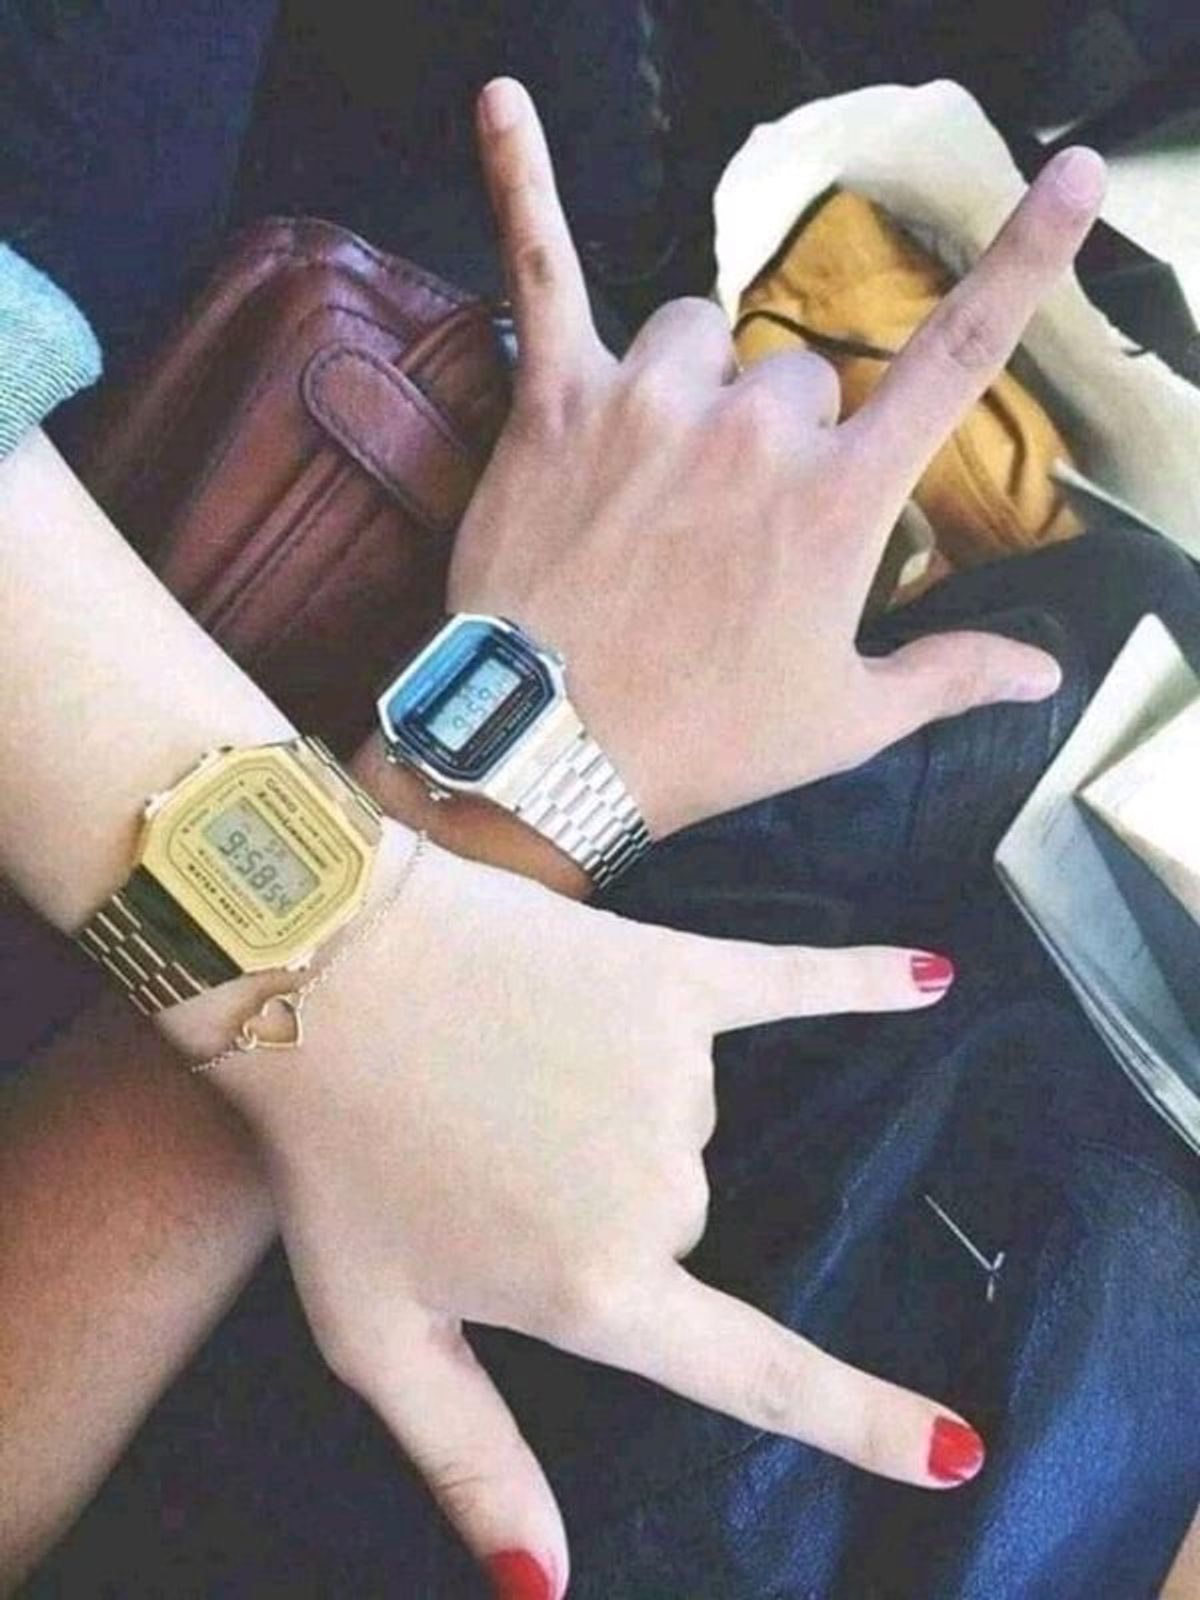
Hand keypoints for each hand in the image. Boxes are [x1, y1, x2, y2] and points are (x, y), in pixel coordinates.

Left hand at [220, 829, 978, 1599]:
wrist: (315, 968)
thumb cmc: (333, 1160)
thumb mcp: (376, 1334)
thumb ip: (471, 1460)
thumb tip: (550, 1586)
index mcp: (597, 1286)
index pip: (760, 1376)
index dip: (868, 1423)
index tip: (961, 1451)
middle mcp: (663, 1188)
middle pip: (678, 1221)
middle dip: (596, 1201)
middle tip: (487, 1146)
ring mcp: (677, 1075)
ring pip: (684, 1124)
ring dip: (610, 1106)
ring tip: (505, 1066)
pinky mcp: (671, 973)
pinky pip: (789, 982)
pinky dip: (861, 984)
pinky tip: (931, 979)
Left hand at [451, 78, 1105, 837]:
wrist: (549, 757)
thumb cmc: (705, 742)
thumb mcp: (846, 718)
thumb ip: (951, 675)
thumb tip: (1046, 673)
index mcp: (840, 500)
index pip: (959, 356)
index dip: (1026, 260)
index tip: (1071, 177)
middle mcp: (755, 429)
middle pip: (799, 375)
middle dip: (779, 440)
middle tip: (722, 538)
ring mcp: (652, 402)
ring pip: (698, 332)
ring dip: (692, 385)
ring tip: (655, 472)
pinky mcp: (558, 400)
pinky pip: (540, 266)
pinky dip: (522, 182)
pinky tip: (502, 100)